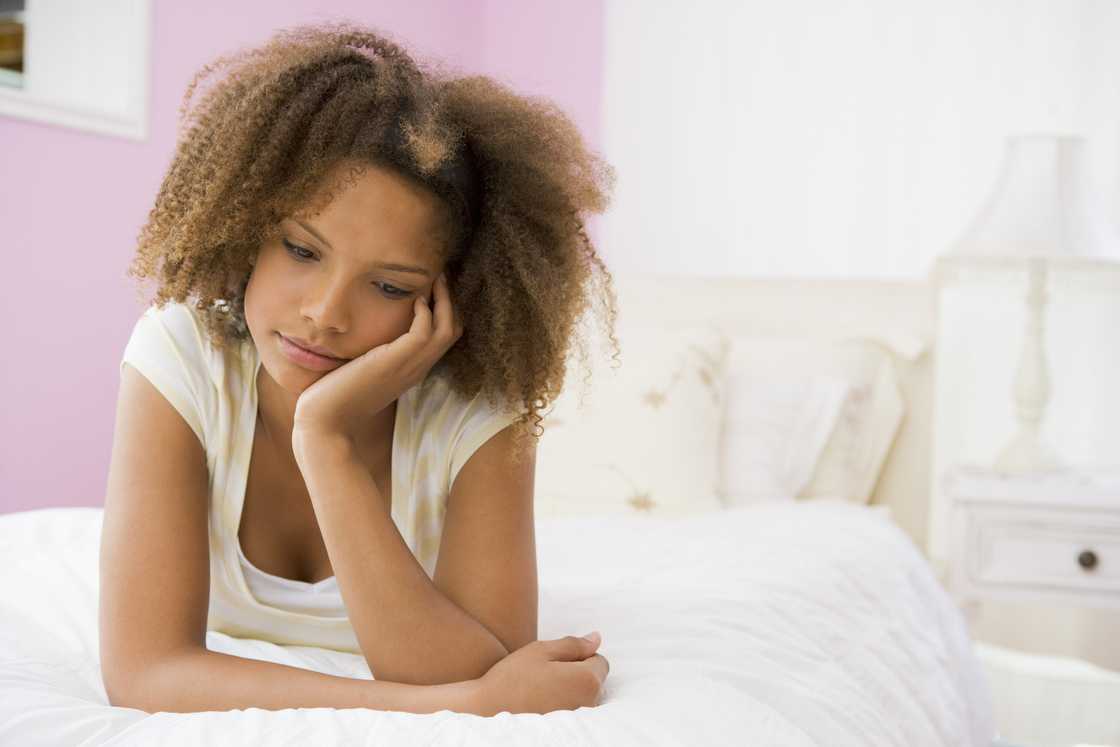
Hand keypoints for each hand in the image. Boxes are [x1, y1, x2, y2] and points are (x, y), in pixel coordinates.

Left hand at [292, 272, 462, 445]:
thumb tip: (367, 337)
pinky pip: (424, 332)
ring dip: (444, 301)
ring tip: (436, 279)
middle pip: (453, 332)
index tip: (435, 289)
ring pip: (447, 330)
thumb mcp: (362, 371)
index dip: (445, 312)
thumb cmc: (337, 399)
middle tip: (441, 277)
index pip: (443, 339)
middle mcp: (417, 368)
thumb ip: (373, 355)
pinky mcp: (394, 362)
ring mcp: (409, 367)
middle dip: (451, 302)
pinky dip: (426, 312)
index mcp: (411, 370)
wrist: (326, 422)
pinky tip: (416, 299)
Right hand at [475, 632, 609, 715]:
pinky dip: (564, 703)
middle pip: (594, 680)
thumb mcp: (543, 650)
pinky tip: (542, 702)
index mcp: (587, 680)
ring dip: (571, 688)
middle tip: (546, 673)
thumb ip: (574, 644)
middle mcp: (590, 704)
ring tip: (542, 688)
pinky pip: (575, 710)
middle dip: (577, 672)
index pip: (600, 661)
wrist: (488, 710)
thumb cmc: (514, 677)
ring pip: (584, 695)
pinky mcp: (567, 728)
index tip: (555, 660)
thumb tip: (596, 638)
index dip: (579, 655)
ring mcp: (579, 719)